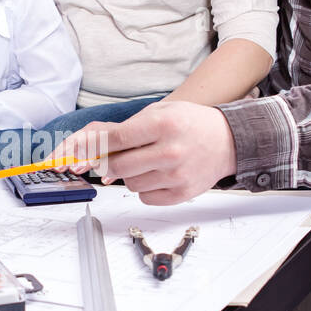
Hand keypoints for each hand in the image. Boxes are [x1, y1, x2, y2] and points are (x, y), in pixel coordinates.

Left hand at [58, 101, 237, 205]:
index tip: (81, 152)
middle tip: (115, 157)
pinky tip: (158, 174)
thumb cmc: (191, 123)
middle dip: (109, 164)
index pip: (116, 139)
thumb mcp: (160, 112)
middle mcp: (170, 151)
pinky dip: (145, 188)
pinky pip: (145, 197)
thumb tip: (90, 149)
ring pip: (130, 184)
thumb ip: (126, 129)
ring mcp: (177, 175)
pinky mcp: (181, 194)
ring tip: (147, 161)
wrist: (228, 140)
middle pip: (118, 167)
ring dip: (130, 175)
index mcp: (163, 125)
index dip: (94, 147)